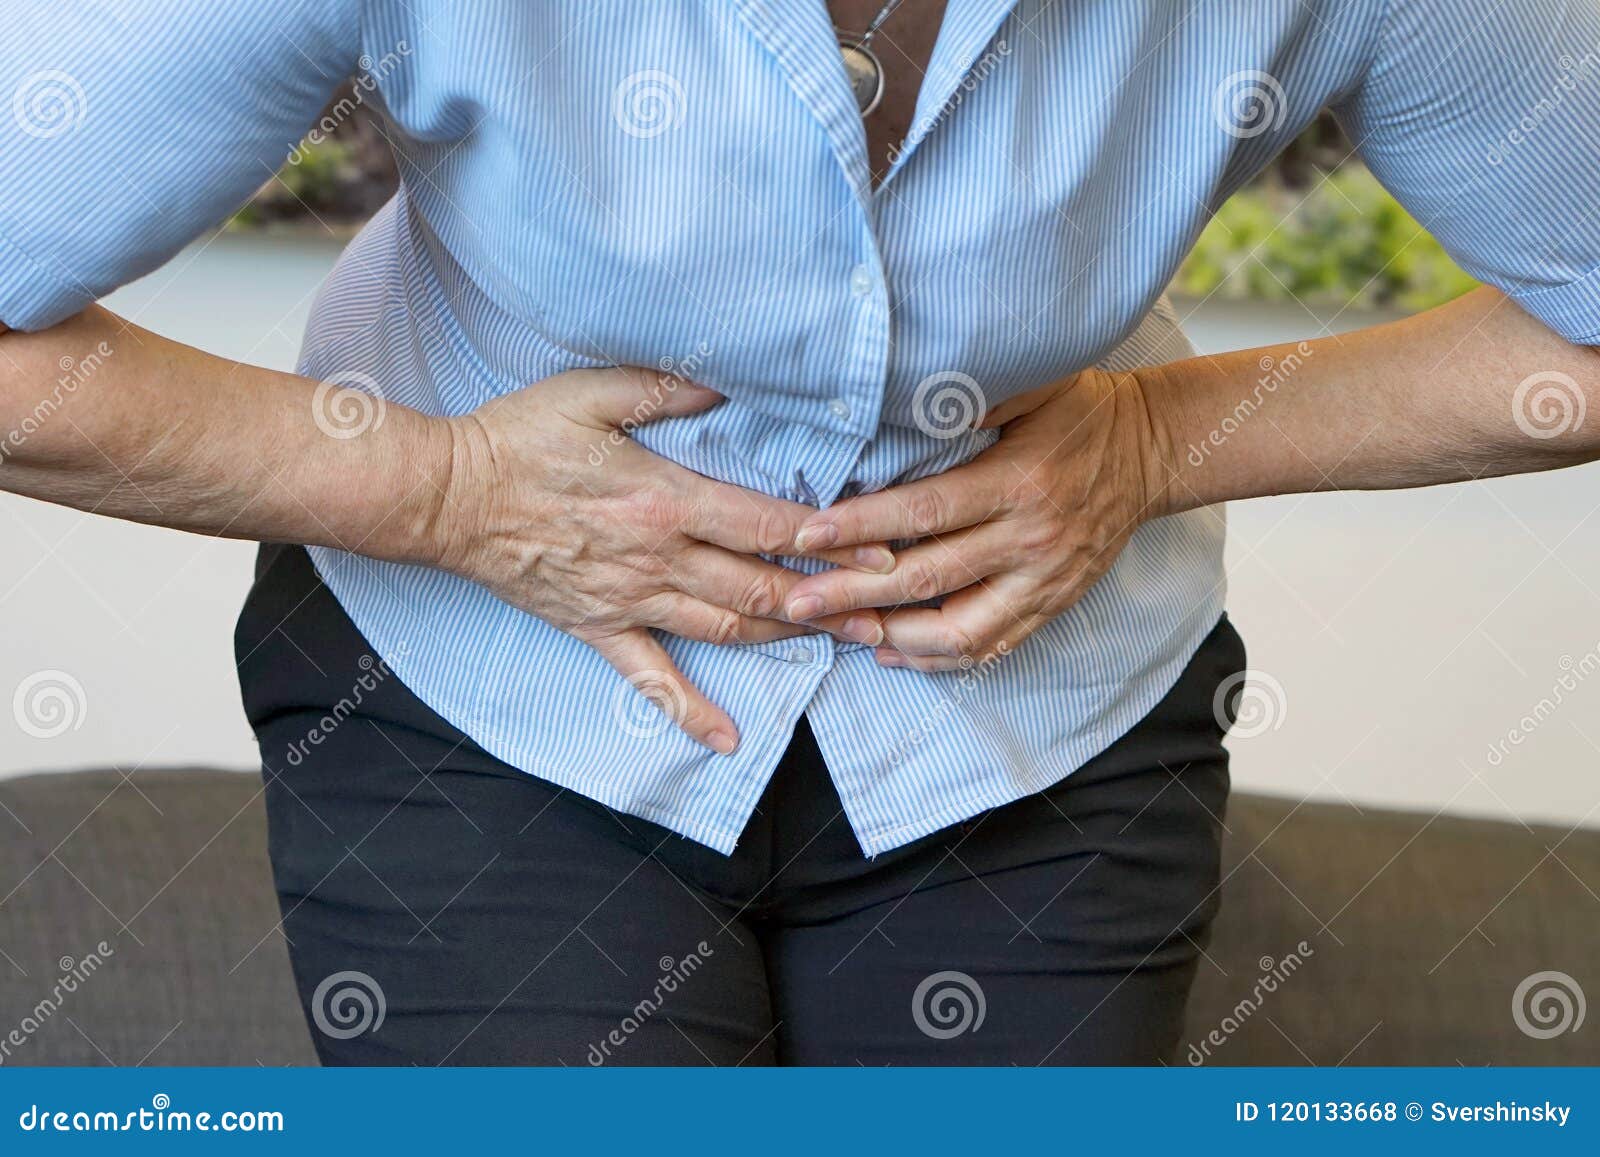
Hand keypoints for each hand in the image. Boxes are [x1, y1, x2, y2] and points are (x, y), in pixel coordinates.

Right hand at [433, 366, 892, 751]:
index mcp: (665, 498)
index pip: (766, 525)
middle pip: (761, 586)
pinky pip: (651, 678)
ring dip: (789, 639)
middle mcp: (658, 557)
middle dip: (831, 602)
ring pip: (726, 628)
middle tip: (886, 612)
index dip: (829, 542)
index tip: (881, 551)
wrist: (447, 497)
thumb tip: (731, 387)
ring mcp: (630, 600)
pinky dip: (690, 711)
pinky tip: (729, 738)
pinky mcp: (599, 628)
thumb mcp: (593, 392)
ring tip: (844, 648)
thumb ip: (668, 389)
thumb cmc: (519, 438)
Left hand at [781, 368, 1171, 669]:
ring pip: (959, 630)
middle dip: (855, 593)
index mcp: (1019, 482)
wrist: (1151, 452)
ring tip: (839, 631)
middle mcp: (1032, 539)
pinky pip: (990, 647)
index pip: (926, 512)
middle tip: (797, 600)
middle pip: (929, 578)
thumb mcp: (1034, 385)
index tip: (808, 534)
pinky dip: (937, 657)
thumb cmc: (1080, 412)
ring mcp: (1044, 581)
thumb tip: (897, 394)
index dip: (863, 527)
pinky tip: (891, 650)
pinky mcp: (1052, 604)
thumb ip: (971, 395)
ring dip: (892, 635)